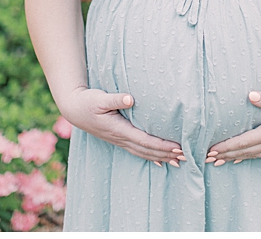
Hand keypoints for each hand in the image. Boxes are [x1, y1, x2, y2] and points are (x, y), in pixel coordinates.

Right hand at [60, 87, 183, 166]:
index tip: (178, 147)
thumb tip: (130, 99)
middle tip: (186, 157)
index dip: (162, 145)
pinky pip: (138, 150)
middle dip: (167, 154)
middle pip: (147, 150)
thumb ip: (116, 99)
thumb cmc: (88, 101)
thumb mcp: (100, 98)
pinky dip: (151, 156)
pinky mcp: (119, 138)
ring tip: (179, 161)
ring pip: (143, 153)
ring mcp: (119, 140)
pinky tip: (161, 161)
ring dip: (161, 157)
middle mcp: (120, 138)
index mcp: (118, 129)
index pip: (145, 140)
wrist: (74, 108)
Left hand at [205, 91, 260, 165]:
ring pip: (252, 155)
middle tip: (206, 158)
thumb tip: (249, 95)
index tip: (210, 149)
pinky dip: (247, 158)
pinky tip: (239, 159)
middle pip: (244, 151)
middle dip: (225, 155)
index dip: (226, 146)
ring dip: (234, 158)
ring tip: (218, 161)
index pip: (243, 142)